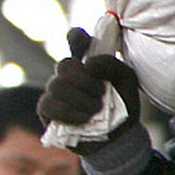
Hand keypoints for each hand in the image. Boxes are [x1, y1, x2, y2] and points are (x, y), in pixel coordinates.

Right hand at [38, 28, 142, 149]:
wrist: (119, 137)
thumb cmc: (123, 106)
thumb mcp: (127, 83)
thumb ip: (113, 66)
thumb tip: (88, 63)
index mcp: (88, 62)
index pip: (77, 40)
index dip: (76, 37)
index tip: (81, 40)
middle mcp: (69, 74)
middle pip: (64, 65)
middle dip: (84, 80)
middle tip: (101, 93)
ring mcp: (56, 91)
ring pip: (57, 86)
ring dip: (80, 99)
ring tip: (96, 110)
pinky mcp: (47, 110)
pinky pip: (49, 105)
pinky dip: (69, 112)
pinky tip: (84, 119)